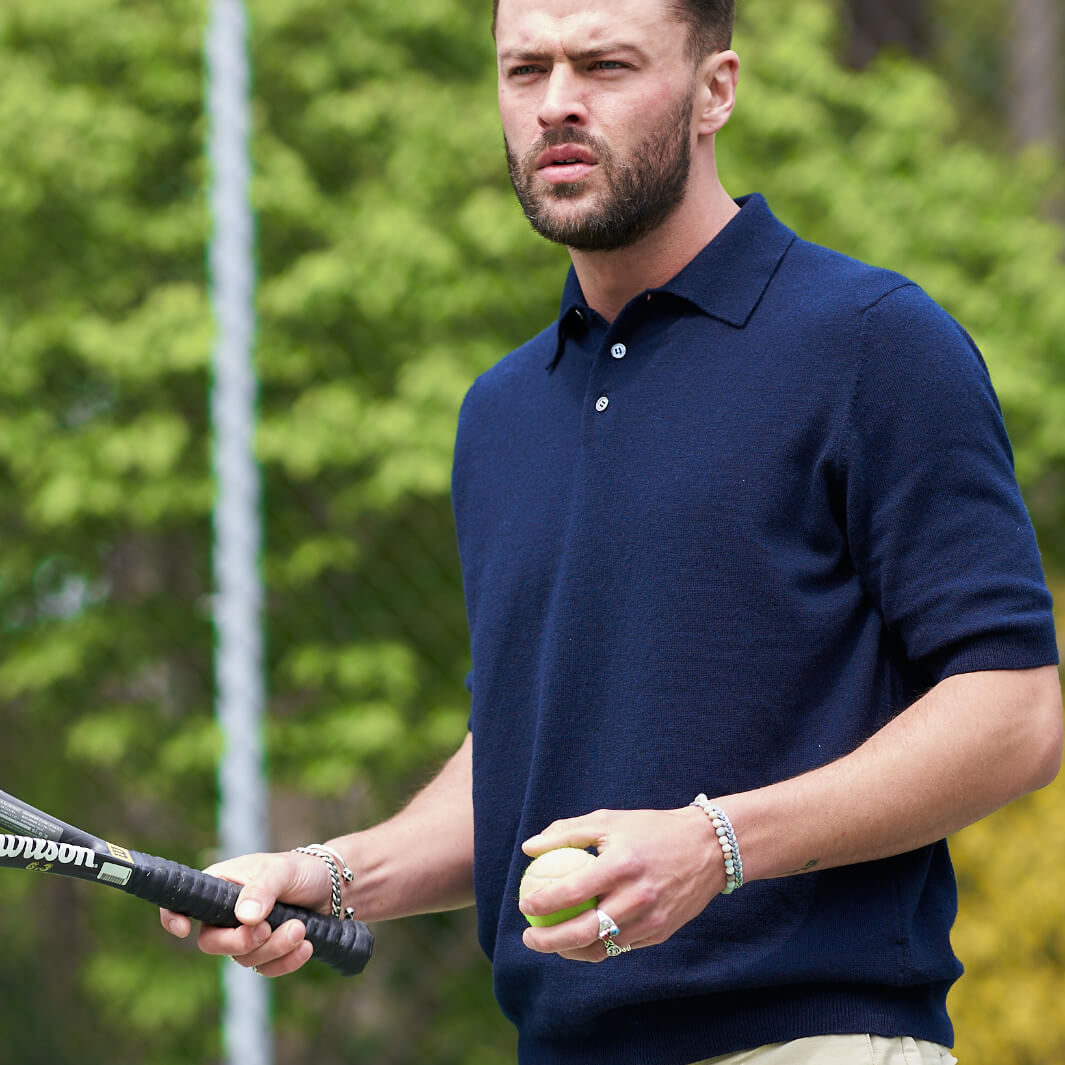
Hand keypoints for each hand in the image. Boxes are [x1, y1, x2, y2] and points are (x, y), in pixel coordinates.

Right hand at [159, 850, 331, 977]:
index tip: (184, 929)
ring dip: (274, 948)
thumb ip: (262, 890)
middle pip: (212, 942)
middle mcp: (226, 914)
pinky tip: (306, 945)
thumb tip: (244, 918)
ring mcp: (245, 936)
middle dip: (240, 942)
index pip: (183, 902)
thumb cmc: (301, 871)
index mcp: (220, 885)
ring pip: (243, 958)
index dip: (173, 917)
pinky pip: (266, 970)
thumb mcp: (282, 871)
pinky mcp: (266, 953)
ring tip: (300, 928)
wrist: (333, 888)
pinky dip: (286, 961)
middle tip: (267, 929)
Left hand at [518, 806, 723, 962]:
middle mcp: (637, 896)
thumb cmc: (650, 830)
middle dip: (547, 941)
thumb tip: (528, 847)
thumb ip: (567, 832)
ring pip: (601, 948)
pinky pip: (621, 947)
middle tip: (529, 937)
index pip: (570, 891)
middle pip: (582, 932)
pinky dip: (597, 947)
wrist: (708, 848)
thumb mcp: (609, 819)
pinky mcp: (660, 933)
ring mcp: (650, 919)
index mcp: (621, 865)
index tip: (524, 904)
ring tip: (551, 942)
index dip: (541, 902)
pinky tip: (581, 939)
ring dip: (569, 951)